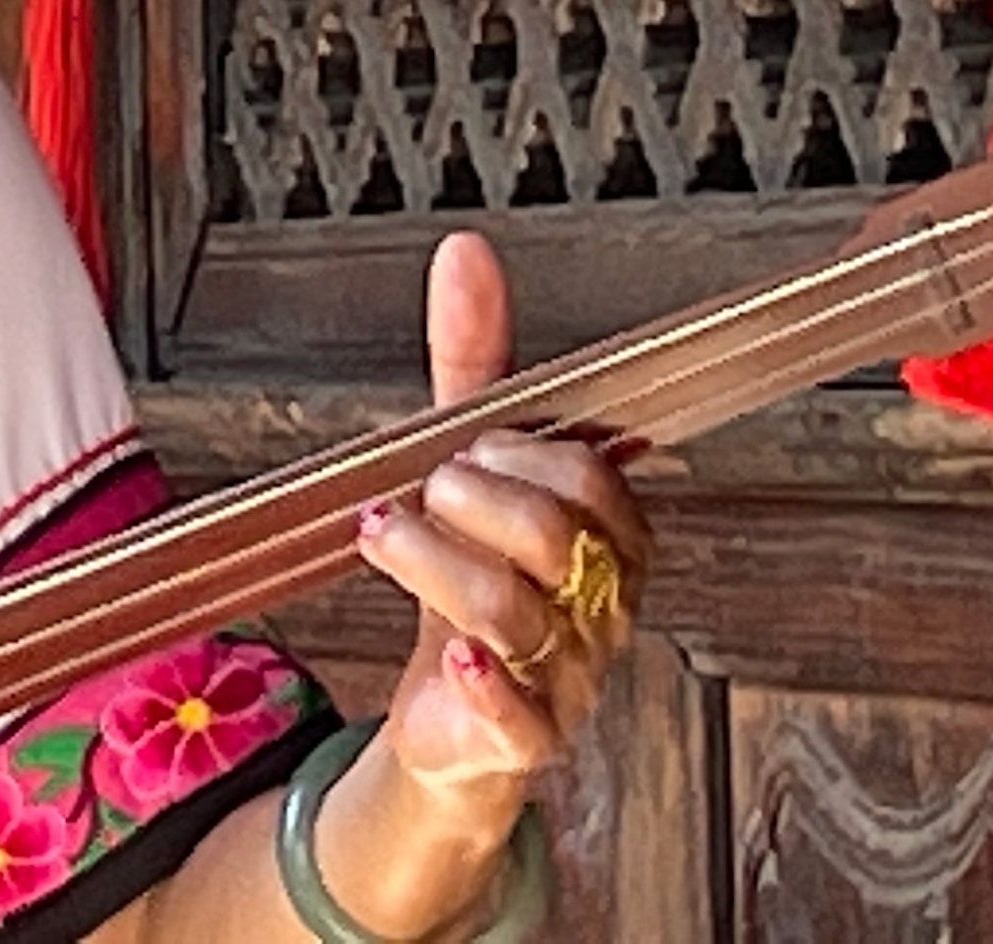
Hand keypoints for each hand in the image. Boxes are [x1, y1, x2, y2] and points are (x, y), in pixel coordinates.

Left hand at [355, 233, 649, 805]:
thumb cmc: (476, 575)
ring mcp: (569, 676)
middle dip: (477, 500)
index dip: (519, 454)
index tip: (462, 446)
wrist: (455, 719)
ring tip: (382, 533)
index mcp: (609, 535)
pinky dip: (486, 683)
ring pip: (516, 611)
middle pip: (559, 538)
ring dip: (433, 561)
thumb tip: (464, 254)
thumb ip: (474, 363)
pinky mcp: (525, 739)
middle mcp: (601, 605)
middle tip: (423, 489)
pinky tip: (457, 659)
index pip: (593, 478)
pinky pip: (521, 717)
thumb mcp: (471, 463)